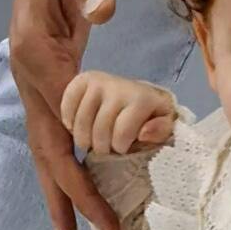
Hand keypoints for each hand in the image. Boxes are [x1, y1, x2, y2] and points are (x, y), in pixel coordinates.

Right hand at [8, 0, 121, 229]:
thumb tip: (103, 7)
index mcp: (39, 56)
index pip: (63, 136)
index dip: (84, 181)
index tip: (106, 216)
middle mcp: (30, 72)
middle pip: (47, 151)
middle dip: (69, 199)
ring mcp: (36, 71)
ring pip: (45, 142)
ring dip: (61, 186)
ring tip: (72, 228)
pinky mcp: (49, 65)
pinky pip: (56, 123)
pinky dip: (67, 155)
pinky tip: (81, 174)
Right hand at [61, 72, 175, 156]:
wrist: (137, 93)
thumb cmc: (151, 116)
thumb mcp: (163, 125)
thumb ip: (160, 131)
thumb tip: (143, 133)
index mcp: (142, 98)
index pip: (121, 134)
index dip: (119, 147)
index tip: (123, 149)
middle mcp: (118, 85)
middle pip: (100, 130)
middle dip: (102, 147)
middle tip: (105, 149)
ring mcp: (98, 81)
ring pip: (81, 121)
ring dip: (84, 140)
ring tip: (91, 143)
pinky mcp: (82, 80)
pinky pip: (67, 105)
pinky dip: (69, 122)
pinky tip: (77, 128)